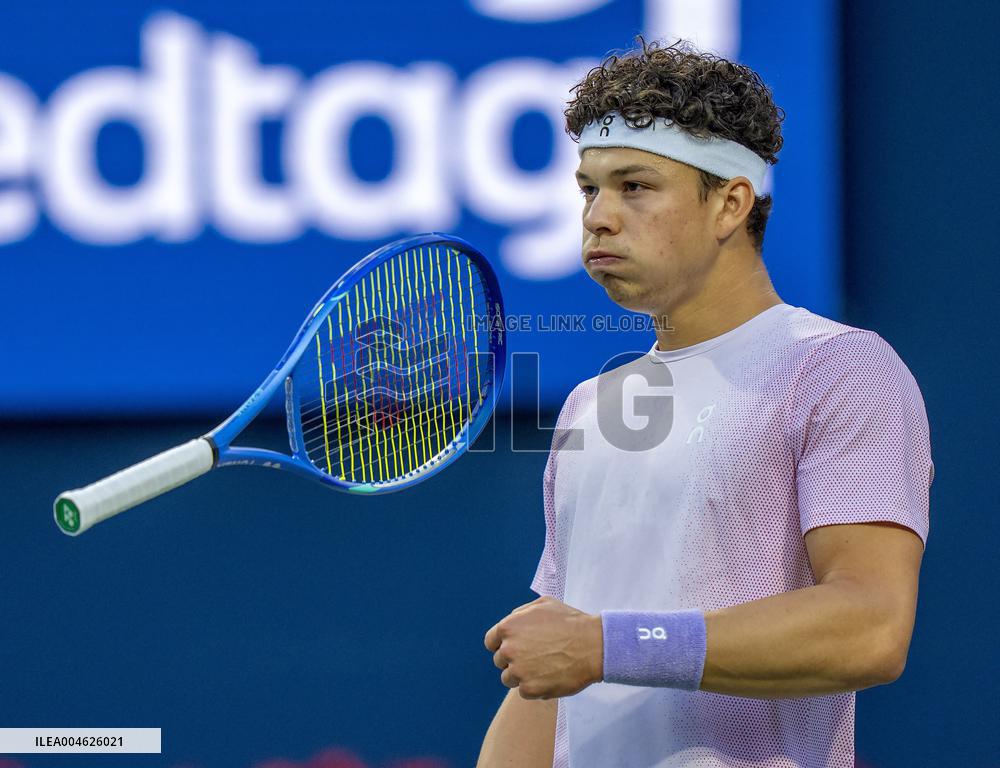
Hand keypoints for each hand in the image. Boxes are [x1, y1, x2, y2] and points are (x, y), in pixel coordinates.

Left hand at [483, 596, 603, 699]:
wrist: (592, 646)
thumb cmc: (570, 622)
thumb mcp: (543, 604)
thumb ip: (521, 613)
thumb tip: (511, 622)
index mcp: (508, 628)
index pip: (491, 642)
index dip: (501, 644)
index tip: (513, 648)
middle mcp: (509, 650)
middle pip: (500, 661)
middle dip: (513, 659)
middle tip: (534, 657)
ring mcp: (519, 671)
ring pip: (509, 679)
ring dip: (521, 675)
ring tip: (542, 668)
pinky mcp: (530, 689)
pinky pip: (524, 691)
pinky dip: (535, 687)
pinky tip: (550, 676)